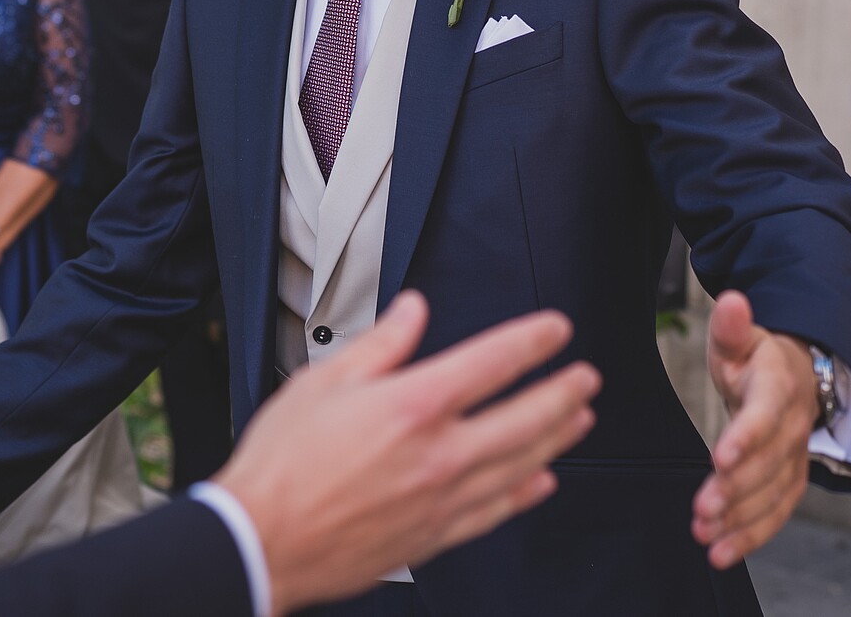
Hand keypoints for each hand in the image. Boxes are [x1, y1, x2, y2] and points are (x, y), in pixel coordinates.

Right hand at [216, 292, 598, 613]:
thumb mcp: (324, 381)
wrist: (264, 538)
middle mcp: (439, 453)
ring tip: (579, 420)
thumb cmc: (283, 462)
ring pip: (521, 465)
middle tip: (585, 377)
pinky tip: (540, 482)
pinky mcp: (436, 535)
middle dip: (563, 392)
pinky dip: (525, 493)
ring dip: (557, 438)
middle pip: (525, 417)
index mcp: (413, 405)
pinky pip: (496, 511)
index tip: (554, 329)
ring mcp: (443, 498)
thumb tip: (412, 313)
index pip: (493, 362)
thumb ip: (381, 345)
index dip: (532, 341)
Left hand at [693, 290, 817, 568]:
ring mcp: (796, 458)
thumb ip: (732, 327)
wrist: (798, 376)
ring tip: (705, 536)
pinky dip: (751, 536)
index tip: (721, 458)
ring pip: (774, 495)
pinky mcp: (790, 481)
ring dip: (741, 520)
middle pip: (769, 464)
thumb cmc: (758, 357)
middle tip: (703, 510)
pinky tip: (720, 552)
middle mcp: (793, 428)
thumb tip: (730, 299)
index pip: (764, 415)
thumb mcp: (741, 337)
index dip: (746, 437)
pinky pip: (776, 513)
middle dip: (737, 490)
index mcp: (779, 388)